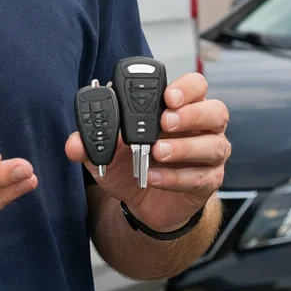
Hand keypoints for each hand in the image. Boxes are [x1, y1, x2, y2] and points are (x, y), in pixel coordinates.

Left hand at [65, 72, 229, 231]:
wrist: (143, 204)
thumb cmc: (133, 166)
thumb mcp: (107, 153)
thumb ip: (92, 143)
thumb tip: (74, 142)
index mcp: (181, 109)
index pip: (196, 86)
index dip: (186, 88)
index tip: (167, 96)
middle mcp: (202, 128)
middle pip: (216, 111)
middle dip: (191, 114)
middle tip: (165, 122)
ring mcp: (210, 155)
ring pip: (215, 145)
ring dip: (185, 147)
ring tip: (158, 151)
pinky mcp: (208, 181)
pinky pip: (200, 177)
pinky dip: (176, 177)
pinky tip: (155, 177)